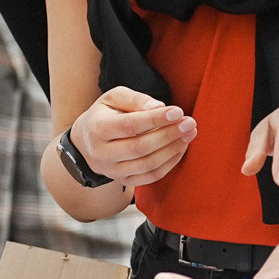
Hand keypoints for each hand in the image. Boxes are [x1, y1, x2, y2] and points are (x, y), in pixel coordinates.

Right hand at [70, 87, 196, 188]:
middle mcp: (102, 154)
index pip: (129, 126)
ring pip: (147, 165)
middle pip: (139, 147)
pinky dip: (169, 163)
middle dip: (168, 135)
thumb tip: (158, 107)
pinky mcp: (124, 181)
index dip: (155, 120)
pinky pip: (151, 176)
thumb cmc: (106, 114)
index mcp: (97, 129)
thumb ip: (135, 99)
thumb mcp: (114, 97)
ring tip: (189, 134)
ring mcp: (112, 171)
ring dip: (173, 149)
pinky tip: (180, 147)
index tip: (178, 112)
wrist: (88, 141)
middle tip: (190, 123)